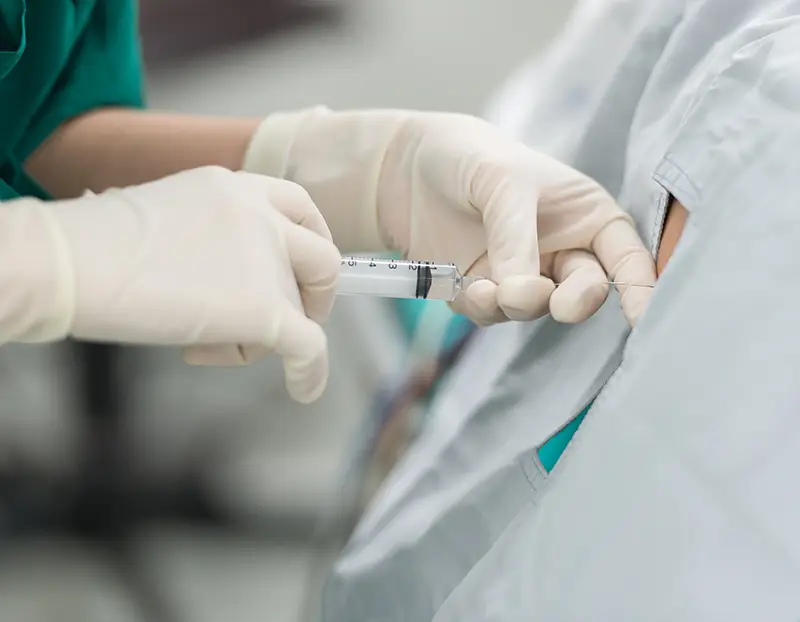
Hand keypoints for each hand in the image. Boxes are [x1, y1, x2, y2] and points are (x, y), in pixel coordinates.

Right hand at [7, 167, 339, 402]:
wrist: (69, 263)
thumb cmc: (95, 248)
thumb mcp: (170, 219)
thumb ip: (214, 237)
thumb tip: (230, 280)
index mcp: (235, 187)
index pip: (299, 206)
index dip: (312, 240)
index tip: (302, 268)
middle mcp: (260, 215)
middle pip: (320, 257)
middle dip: (313, 294)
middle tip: (288, 318)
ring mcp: (266, 260)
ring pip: (300, 310)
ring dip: (266, 337)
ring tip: (204, 344)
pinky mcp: (264, 308)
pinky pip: (309, 346)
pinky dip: (310, 371)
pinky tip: (304, 388)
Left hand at [244, 108, 655, 325]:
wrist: (405, 168)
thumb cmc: (469, 157)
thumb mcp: (502, 183)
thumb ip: (518, 240)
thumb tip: (526, 297)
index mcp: (586, 216)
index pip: (625, 257)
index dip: (641, 287)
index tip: (646, 318)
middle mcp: (561, 251)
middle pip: (584, 292)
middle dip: (573, 302)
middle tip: (559, 304)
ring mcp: (523, 275)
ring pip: (535, 310)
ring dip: (518, 305)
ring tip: (490, 289)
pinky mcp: (484, 291)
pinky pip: (492, 315)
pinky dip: (483, 307)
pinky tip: (466, 289)